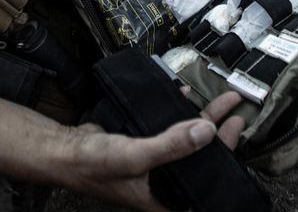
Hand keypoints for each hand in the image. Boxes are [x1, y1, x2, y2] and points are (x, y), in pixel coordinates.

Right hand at [64, 90, 245, 210]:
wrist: (63, 150)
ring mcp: (155, 164)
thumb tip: (206, 131)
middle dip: (219, 137)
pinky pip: (169, 130)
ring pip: (187, 142)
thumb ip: (171, 145)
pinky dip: (179, 114)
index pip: (206, 181)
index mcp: (166, 198)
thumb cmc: (93, 166)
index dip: (225, 158)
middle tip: (235, 113)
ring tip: (221, 103)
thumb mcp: (135, 156)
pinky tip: (184, 98)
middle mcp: (164, 183)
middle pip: (201, 159)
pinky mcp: (145, 146)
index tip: (235, 129)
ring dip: (202, 122)